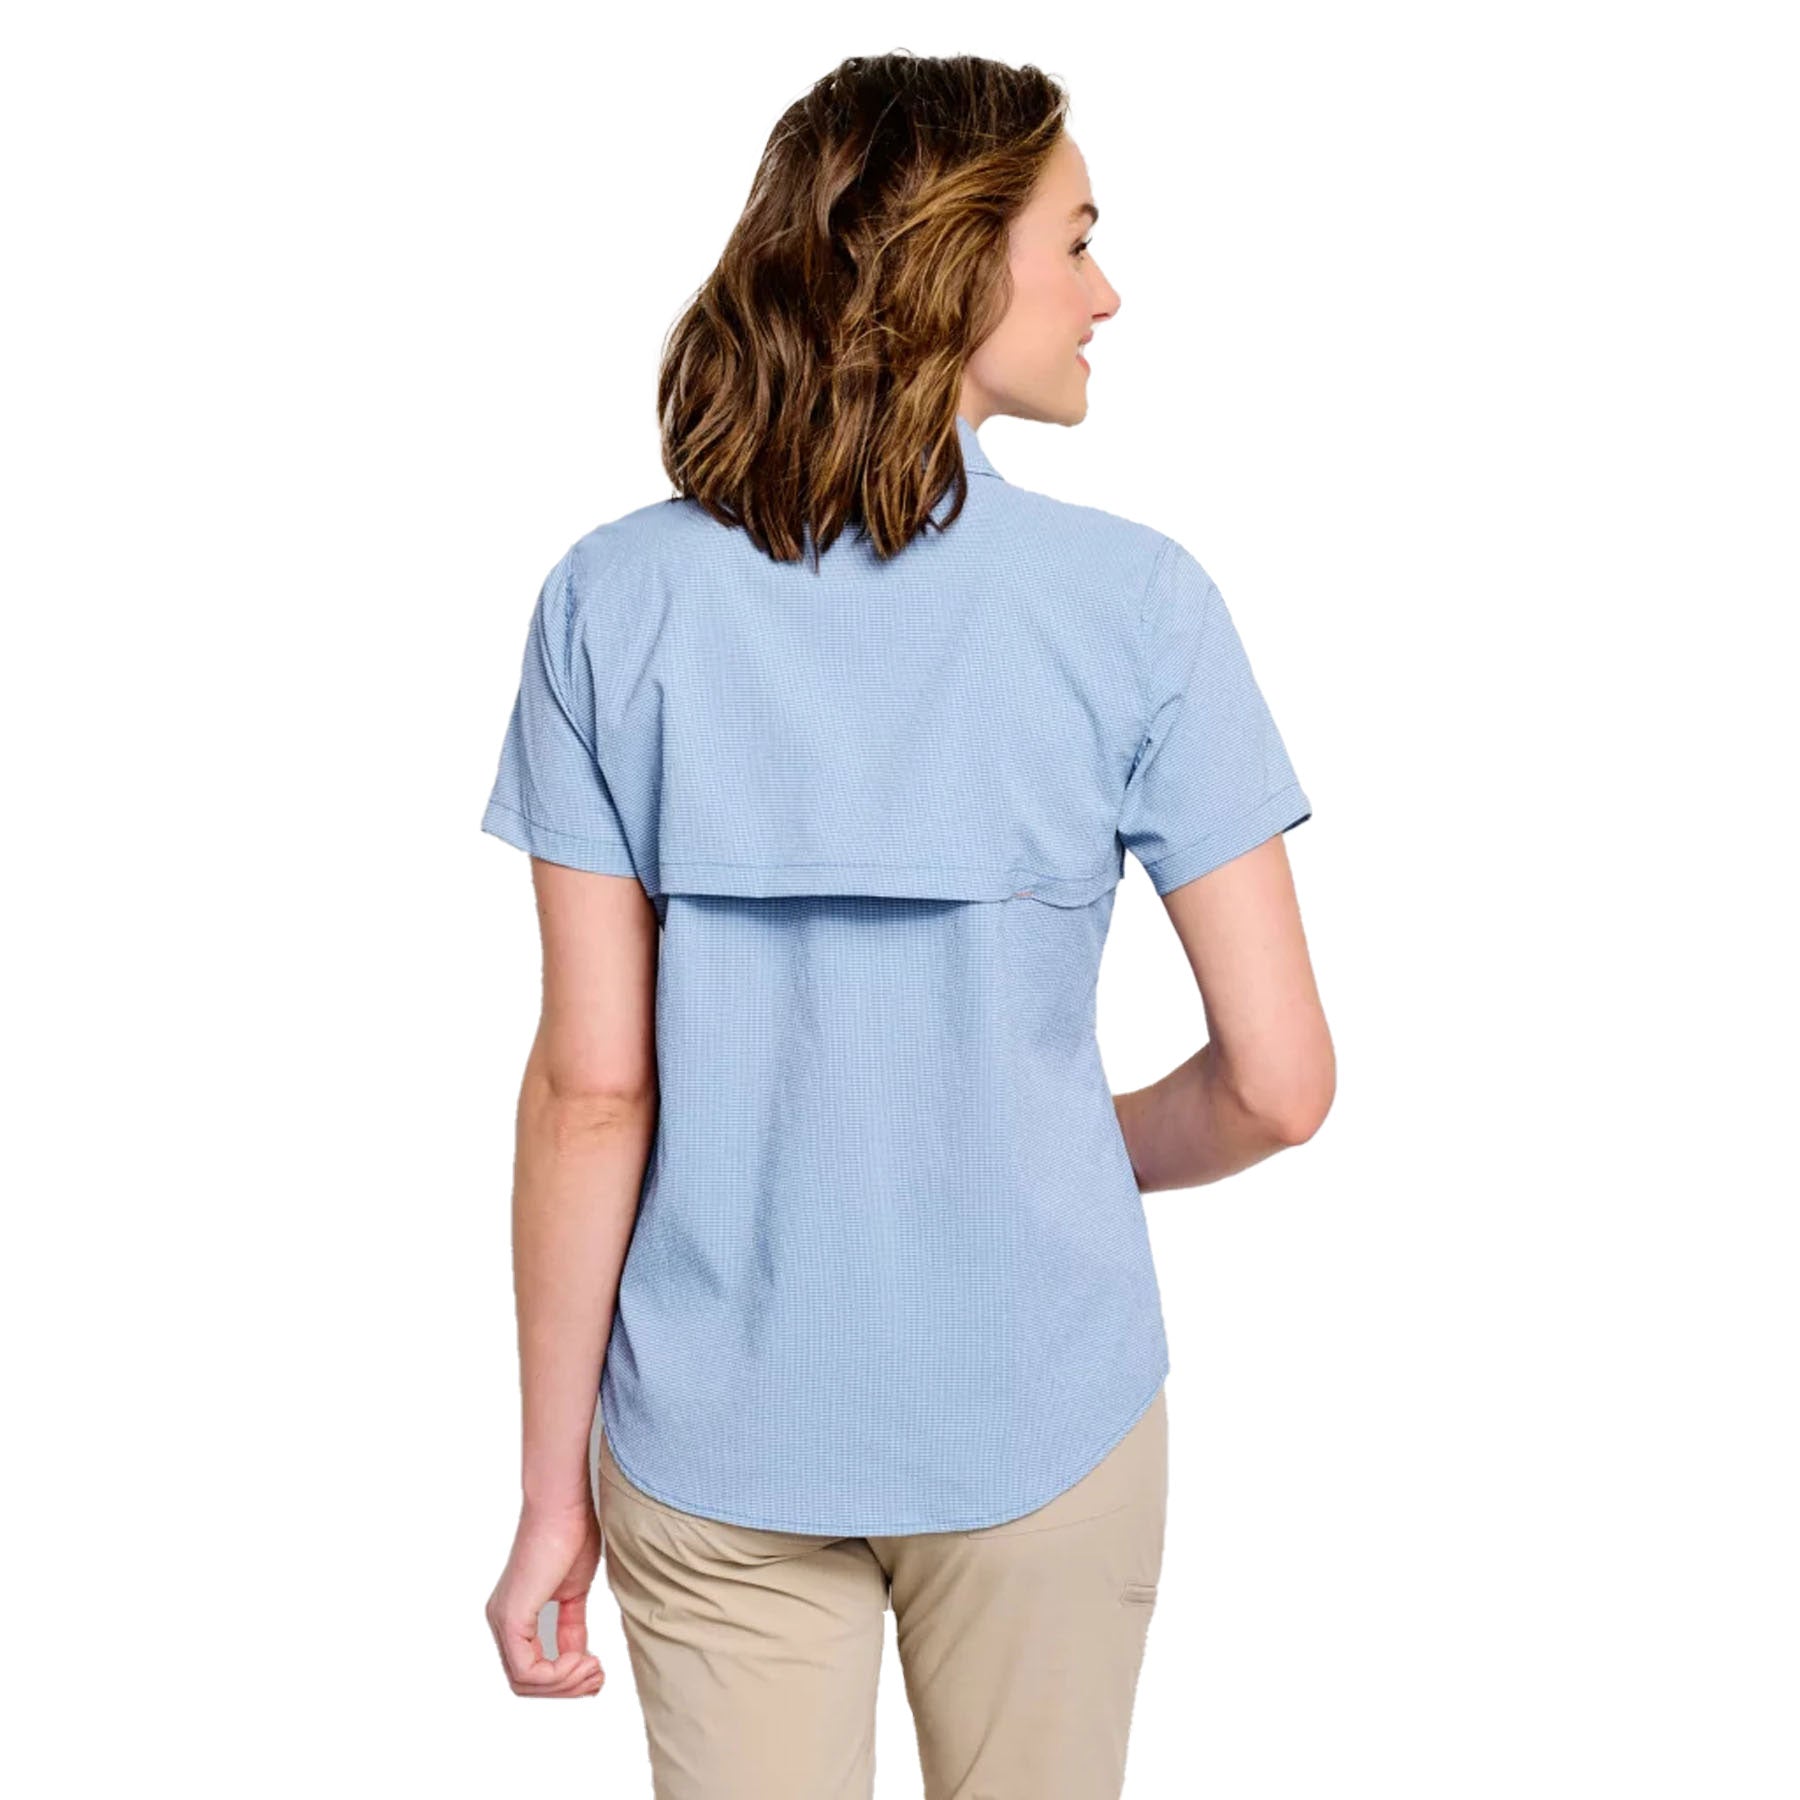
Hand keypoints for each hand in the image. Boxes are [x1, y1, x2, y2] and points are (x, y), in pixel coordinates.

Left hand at [486, 1495, 605, 1696]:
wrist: (564, 1505)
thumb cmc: (570, 1534)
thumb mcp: (574, 1594)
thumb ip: (570, 1629)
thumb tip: (579, 1657)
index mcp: (514, 1615)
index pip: (532, 1669)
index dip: (566, 1681)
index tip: (598, 1671)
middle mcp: (501, 1620)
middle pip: (526, 1684)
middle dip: (567, 1688)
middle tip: (598, 1677)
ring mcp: (503, 1620)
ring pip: (524, 1683)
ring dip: (566, 1683)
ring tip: (594, 1668)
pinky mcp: (511, 1617)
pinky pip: (526, 1670)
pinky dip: (558, 1674)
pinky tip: (581, 1659)